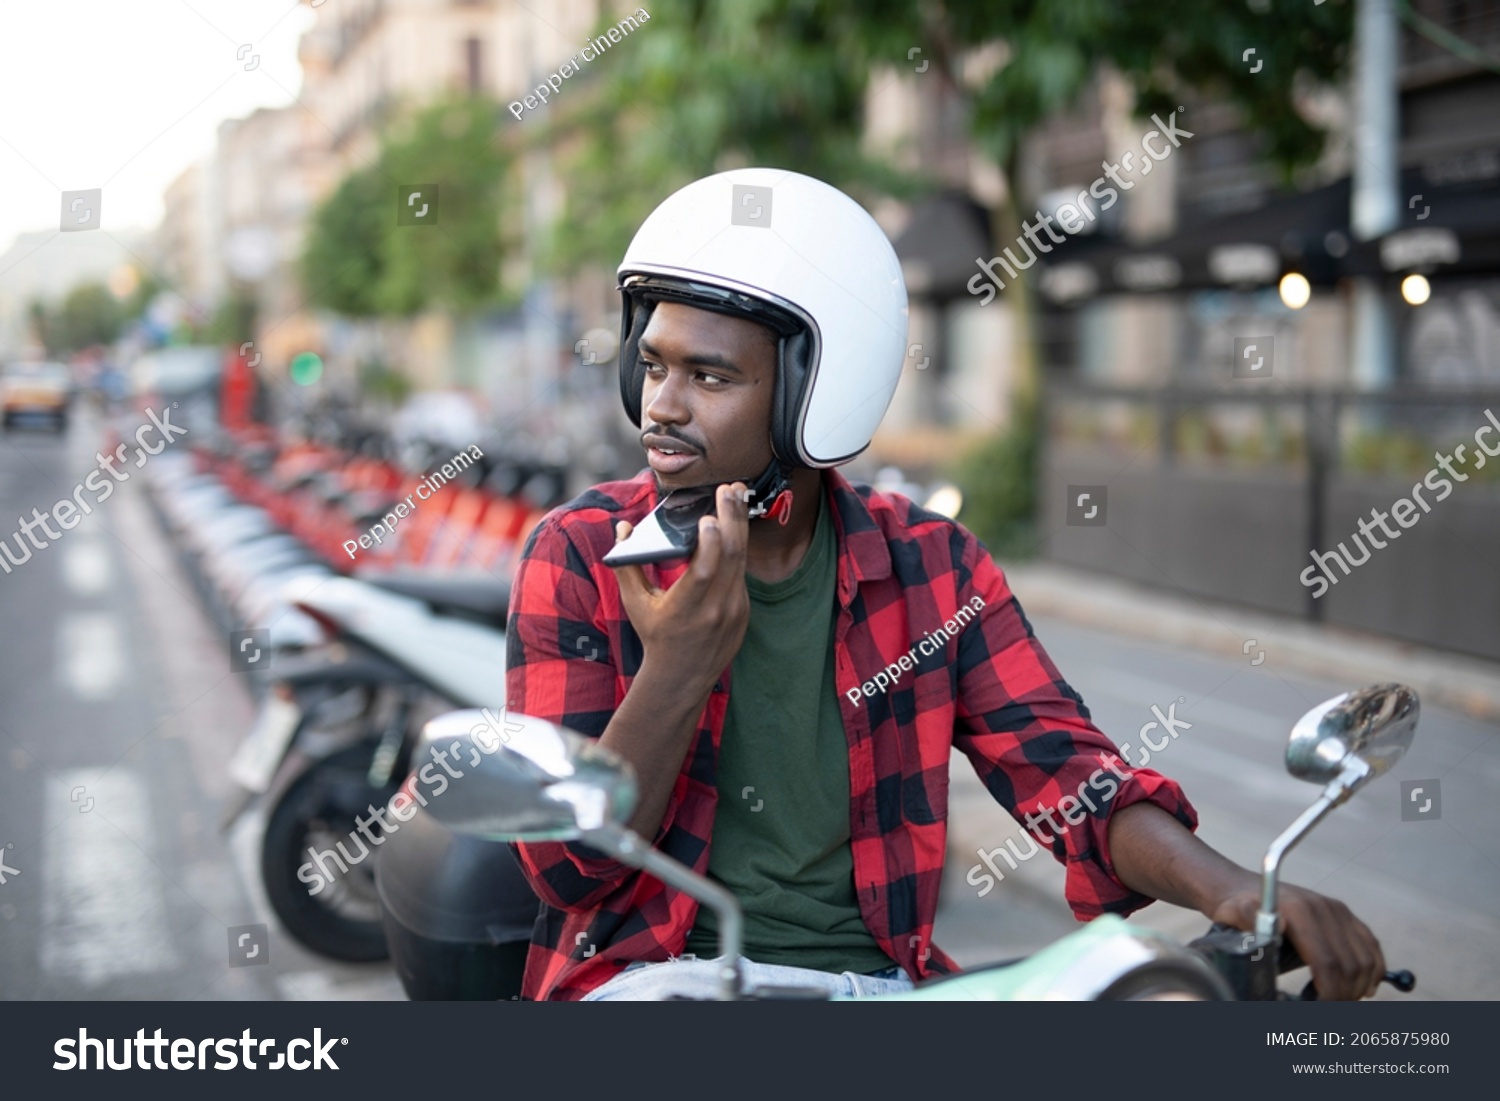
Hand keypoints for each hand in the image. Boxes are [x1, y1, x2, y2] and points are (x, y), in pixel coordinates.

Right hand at [609, 481, 750, 693]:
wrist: (682, 677)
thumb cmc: (655, 637)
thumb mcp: (635, 604)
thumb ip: (627, 565)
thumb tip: (621, 528)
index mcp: (686, 608)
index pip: (705, 571)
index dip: (709, 542)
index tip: (708, 517)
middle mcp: (715, 609)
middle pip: (730, 556)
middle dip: (732, 518)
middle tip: (730, 489)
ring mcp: (734, 611)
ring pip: (740, 560)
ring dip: (739, 526)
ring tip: (736, 496)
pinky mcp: (743, 611)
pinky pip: (741, 572)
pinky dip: (736, 547)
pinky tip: (734, 525)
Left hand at [1211, 885, 1386, 1000]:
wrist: (1243, 888)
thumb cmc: (1238, 907)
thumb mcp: (1233, 913)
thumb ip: (1249, 919)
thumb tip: (1278, 927)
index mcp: (1299, 911)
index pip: (1327, 962)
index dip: (1330, 992)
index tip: (1320, 1007)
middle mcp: (1324, 908)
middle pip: (1350, 964)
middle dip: (1344, 994)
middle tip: (1330, 1009)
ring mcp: (1338, 910)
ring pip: (1365, 959)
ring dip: (1359, 986)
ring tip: (1342, 1000)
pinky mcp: (1345, 914)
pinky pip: (1371, 945)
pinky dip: (1374, 970)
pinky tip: (1365, 987)